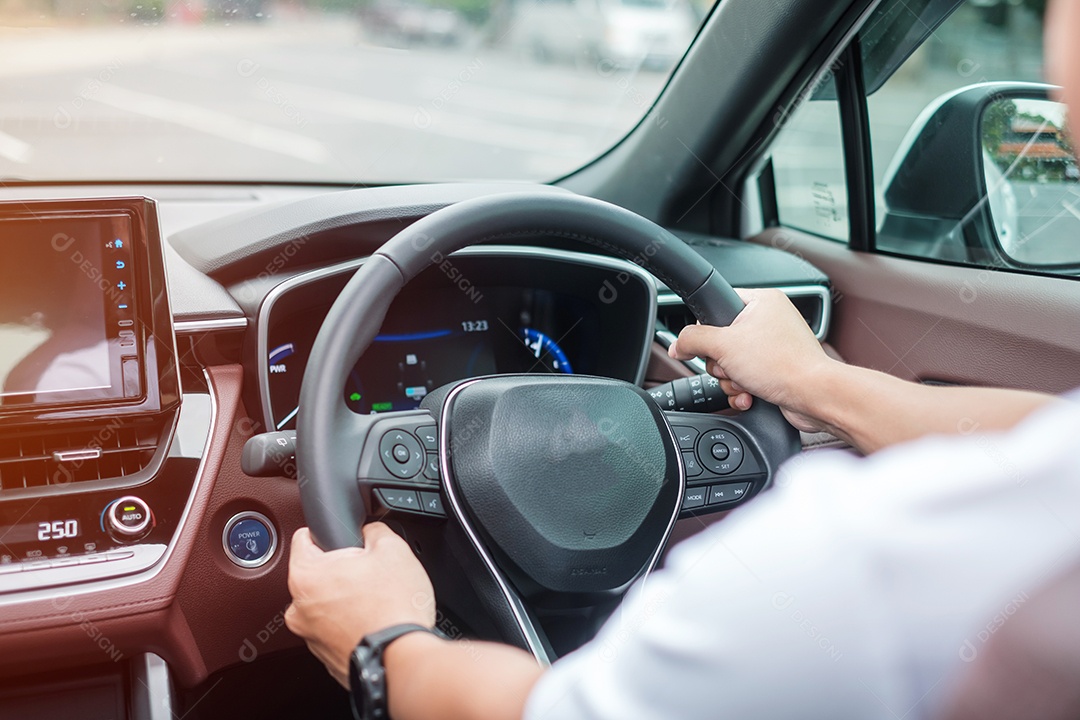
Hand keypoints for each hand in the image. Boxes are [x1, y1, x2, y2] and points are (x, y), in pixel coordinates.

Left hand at [285, 524, 435, 687]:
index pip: (304, 538)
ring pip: (325, 604)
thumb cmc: (393, 609)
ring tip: (375, 601)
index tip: (342, 538)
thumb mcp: (393, 549)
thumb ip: (374, 530)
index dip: (328, 532)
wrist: (402, 658)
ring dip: (345, 599)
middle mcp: (298, 608)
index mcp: (306, 576)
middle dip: (341, 570)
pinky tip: (374, 621)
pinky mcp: (326, 657)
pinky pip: (335, 629)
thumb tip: (370, 531)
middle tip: (370, 573)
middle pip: (317, 574)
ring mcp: (310, 637)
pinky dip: (350, 624)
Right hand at [668, 288, 835, 432]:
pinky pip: (745, 377)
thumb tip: (678, 344)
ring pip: (730, 362)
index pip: (717, 306)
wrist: (814, 397)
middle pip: (720, 339)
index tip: (707, 344)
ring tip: (744, 382)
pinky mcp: (775, 369)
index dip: (707, 329)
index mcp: (761, 301)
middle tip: (731, 365)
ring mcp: (774, 346)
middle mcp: (770, 320)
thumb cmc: (783, 365)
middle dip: (720, 362)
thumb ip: (693, 340)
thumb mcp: (724, 345)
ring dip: (730, 379)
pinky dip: (742, 389)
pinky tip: (749, 394)